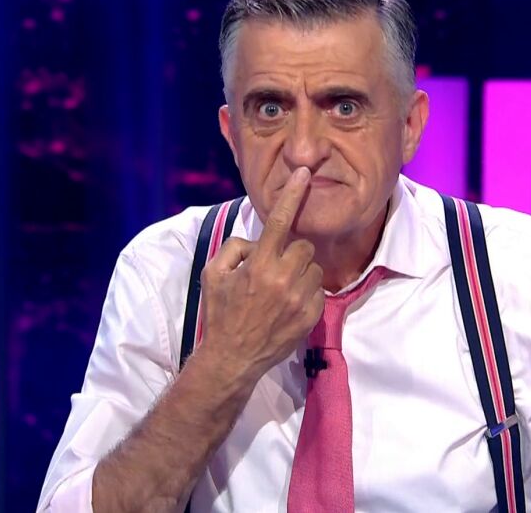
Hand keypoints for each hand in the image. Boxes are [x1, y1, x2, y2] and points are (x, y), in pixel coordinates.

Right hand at [198, 166, 324, 380]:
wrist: (233, 358)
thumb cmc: (220, 313)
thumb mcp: (213, 274)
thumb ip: (235, 248)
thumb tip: (258, 241)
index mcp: (259, 265)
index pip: (279, 221)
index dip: (292, 194)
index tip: (305, 173)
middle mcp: (283, 279)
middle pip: (303, 246)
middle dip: (290, 252)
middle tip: (274, 269)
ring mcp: (300, 299)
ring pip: (313, 268)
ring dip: (300, 272)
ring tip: (280, 289)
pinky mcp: (311, 316)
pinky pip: (317, 290)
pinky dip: (305, 292)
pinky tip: (287, 305)